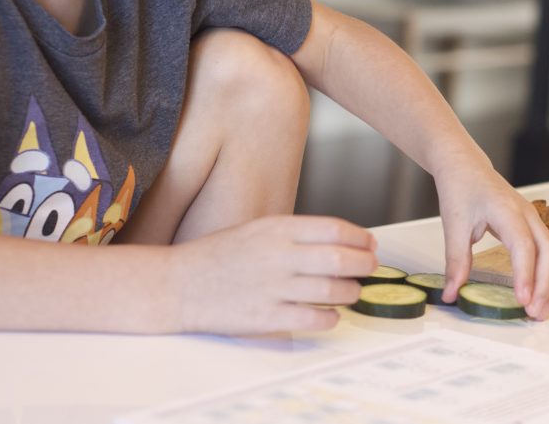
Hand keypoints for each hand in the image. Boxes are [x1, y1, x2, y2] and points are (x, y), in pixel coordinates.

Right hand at [168, 215, 377, 334]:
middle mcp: (278, 256)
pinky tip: (331, 315)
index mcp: (277, 229)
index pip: (334, 229)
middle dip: (365, 265)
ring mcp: (272, 288)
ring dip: (351, 292)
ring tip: (352, 292)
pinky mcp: (265, 318)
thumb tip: (339, 240)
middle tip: (370, 268)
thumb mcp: (257, 229)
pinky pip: (312, 319)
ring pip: (332, 290)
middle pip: (341, 259)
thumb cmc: (219, 255)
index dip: (360, 238)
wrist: (177, 285)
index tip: (370, 244)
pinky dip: (330, 318)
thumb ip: (295, 234)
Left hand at [437, 168, 548, 319]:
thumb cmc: (461, 189)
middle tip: (534, 314)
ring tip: (542, 308)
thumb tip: (451, 294)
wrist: (466, 167)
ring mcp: (535, 219)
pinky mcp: (536, 225)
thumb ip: (455, 262)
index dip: (526, 274)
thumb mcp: (453, 226)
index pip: (524, 246)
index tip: (522, 300)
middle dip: (546, 286)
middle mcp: (527, 214)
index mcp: (505, 210)